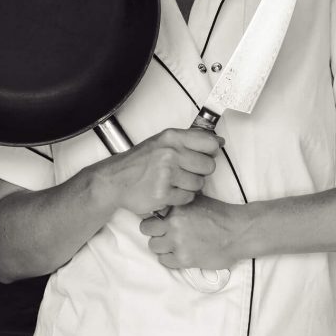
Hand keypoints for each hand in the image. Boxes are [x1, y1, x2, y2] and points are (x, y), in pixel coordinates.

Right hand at [94, 128, 221, 215]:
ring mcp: (166, 174)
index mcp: (172, 137)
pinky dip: (181, 198)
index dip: (211, 152)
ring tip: (176, 182)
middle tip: (186, 172)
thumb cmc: (141, 161)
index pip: (209, 143)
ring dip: (190, 186)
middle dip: (200, 172)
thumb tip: (219, 141)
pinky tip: (170, 191)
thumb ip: (190, 139)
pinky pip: (188, 198)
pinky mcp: (163, 194)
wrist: (116, 180)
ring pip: (199, 184)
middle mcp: (170, 153)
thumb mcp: (163, 141)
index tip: (204, 155)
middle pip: (208, 166)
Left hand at [139, 194, 241, 269]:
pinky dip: (169, 258)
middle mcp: (174, 223)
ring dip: (161, 245)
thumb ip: (179, 202)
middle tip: (163, 232)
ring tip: (172, 244)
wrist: (238, 232)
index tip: (158, 220)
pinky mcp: (184, 259)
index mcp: (176, 207)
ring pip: (153, 246)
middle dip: (154, 230)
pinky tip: (178, 253)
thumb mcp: (197, 199)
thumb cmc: (220, 214)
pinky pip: (164, 261)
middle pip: (146, 229)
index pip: (150, 211)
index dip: (154, 216)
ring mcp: (178, 242)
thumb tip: (164, 203)